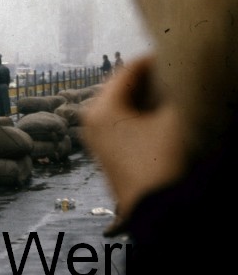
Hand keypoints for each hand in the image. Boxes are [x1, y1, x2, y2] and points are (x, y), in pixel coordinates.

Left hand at [81, 55, 191, 220]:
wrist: (159, 218)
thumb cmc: (167, 166)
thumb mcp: (178, 122)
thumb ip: (180, 91)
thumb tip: (182, 75)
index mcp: (102, 109)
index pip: (130, 69)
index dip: (156, 60)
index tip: (179, 56)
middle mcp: (92, 122)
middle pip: (123, 86)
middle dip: (151, 80)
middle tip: (178, 75)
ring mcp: (97, 140)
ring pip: (124, 105)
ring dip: (149, 98)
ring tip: (175, 96)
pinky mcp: (108, 154)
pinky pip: (124, 123)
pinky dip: (143, 115)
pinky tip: (165, 118)